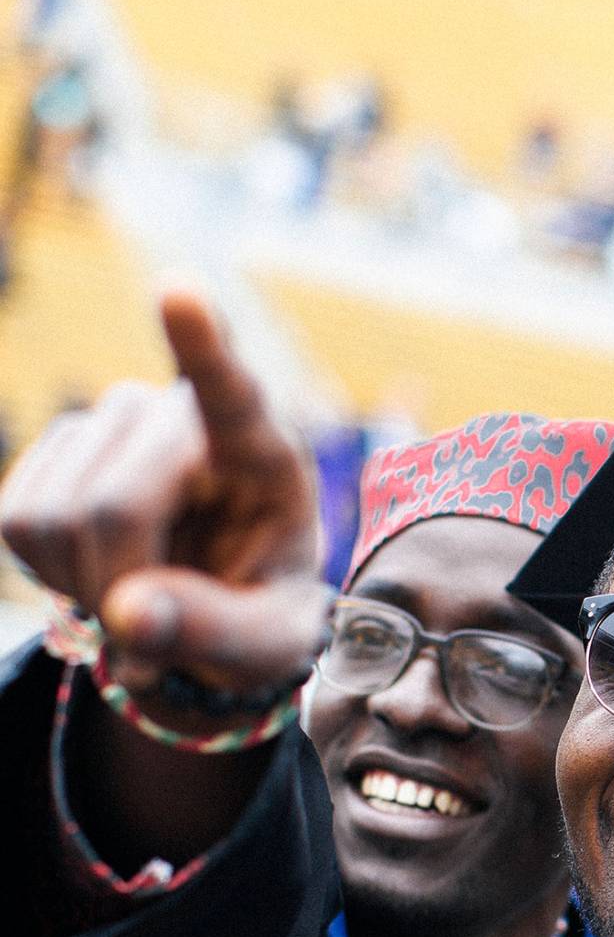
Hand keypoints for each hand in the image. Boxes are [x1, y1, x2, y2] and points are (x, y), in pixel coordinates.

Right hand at [0, 293, 328, 702]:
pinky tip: (102, 570)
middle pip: (112, 505)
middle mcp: (182, 416)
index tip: (181, 291)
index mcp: (264, 453)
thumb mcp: (266, 645)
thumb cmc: (264, 617)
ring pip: (54, 517)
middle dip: (119, 588)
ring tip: (142, 595)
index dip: (201, 343)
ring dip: (85, 586)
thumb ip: (211, 632)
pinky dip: (51, 573)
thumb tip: (127, 617)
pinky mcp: (58, 447)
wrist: (223, 609)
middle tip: (157, 641)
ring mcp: (113, 421)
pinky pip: (18, 520)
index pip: (232, 391)